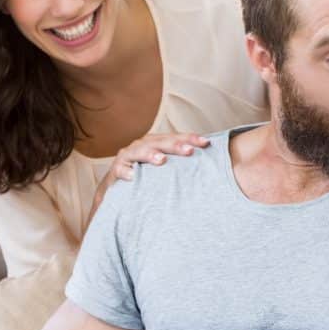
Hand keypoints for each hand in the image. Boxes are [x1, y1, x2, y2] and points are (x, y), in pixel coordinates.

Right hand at [88, 132, 209, 220]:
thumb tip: (213, 167)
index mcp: (157, 143)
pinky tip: (133, 176)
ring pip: (139, 152)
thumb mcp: (166, 171)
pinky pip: (120, 170)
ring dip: (150, 155)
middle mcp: (143, 146)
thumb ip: (182, 166)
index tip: (206, 143)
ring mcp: (128, 157)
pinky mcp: (115, 170)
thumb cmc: (147, 178)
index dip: (191, 138)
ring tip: (162, 160)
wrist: (117, 191)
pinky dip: (126, 172)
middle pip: (160, 142)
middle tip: (190, 151)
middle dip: (175, 145)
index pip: (176, 138)